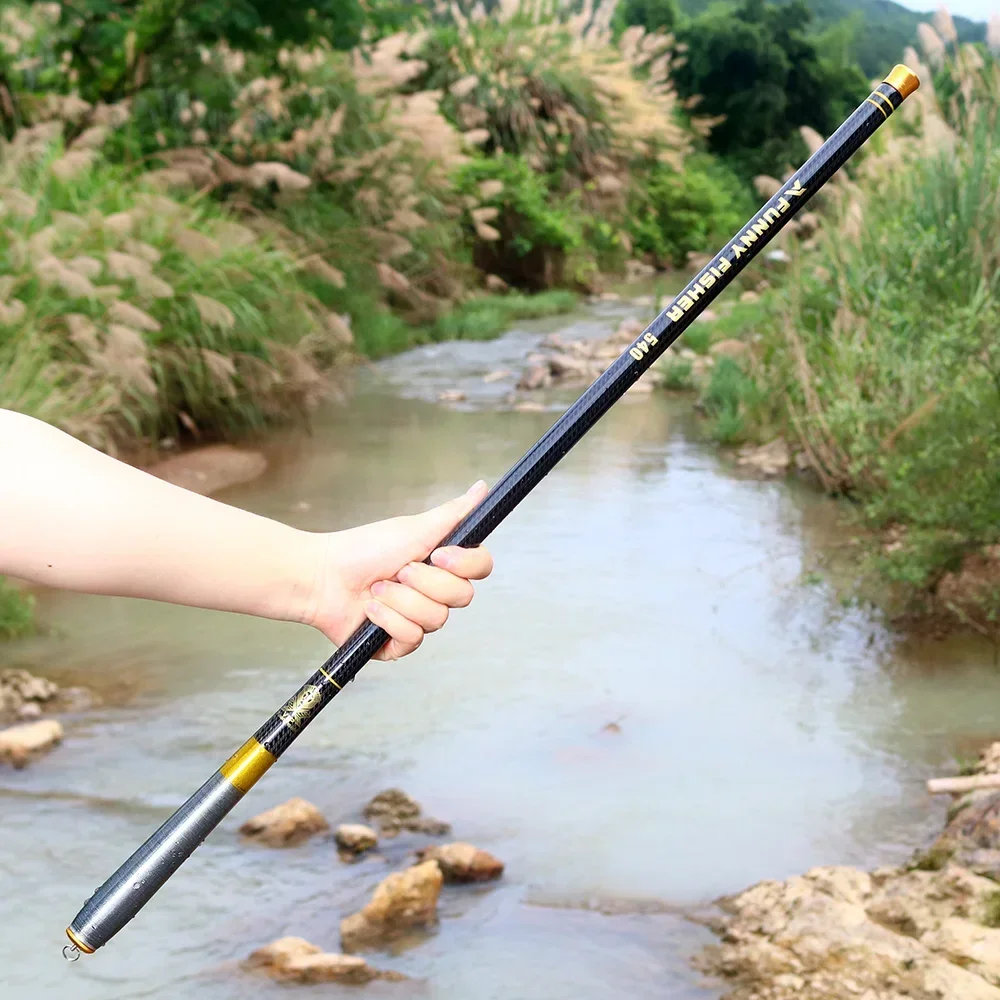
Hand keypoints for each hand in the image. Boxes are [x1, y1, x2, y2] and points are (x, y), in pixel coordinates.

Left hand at [302, 481, 493, 659]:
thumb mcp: (414, 527)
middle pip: (462, 596)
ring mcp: (420, 619)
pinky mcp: (400, 643)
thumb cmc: (364, 549)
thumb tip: (482, 487)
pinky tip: (370, 609)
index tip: (438, 554)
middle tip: (398, 570)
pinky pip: (412, 637)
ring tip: (377, 588)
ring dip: (400, 600)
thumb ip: (454, 512)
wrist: (323, 576)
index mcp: (444, 564)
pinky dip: (388, 619)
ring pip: (436, 619)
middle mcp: (436, 592)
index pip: (481, 567)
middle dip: (425, 582)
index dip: (464, 565)